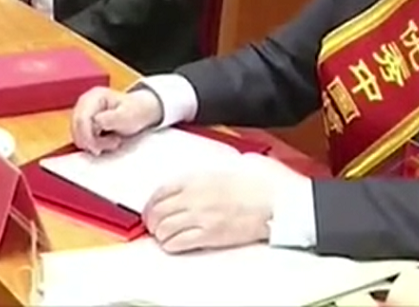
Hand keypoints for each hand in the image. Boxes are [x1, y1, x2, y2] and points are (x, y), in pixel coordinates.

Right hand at [69, 87, 163, 154]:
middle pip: (76, 127)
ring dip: (93, 143)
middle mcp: (84, 101)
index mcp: (95, 96)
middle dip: (91, 141)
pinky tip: (105, 141)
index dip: (87, 136)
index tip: (98, 148)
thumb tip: (96, 121)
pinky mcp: (84, 121)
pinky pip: (80, 136)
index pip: (81, 118)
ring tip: (111, 141)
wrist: (140, 111)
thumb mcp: (128, 115)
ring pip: (77, 133)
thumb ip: (112, 118)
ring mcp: (82, 111)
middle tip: (110, 145)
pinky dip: (92, 142)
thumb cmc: (135, 111)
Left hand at [142, 169, 274, 253]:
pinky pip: (178, 243)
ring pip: (164, 229)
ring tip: (164, 237)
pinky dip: (171, 245)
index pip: (158, 192)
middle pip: (157, 212)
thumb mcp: (217, 173)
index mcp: (194, 179)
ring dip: (160, 235)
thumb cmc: (249, 187)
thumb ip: (194, 181)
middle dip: (151, 222)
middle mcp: (193, 197)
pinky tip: (174, 244)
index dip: (149, 205)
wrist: (269, 202)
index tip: (149, 211)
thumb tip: (176, 191)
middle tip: (154, 227)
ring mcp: (200, 216)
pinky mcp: (209, 235)